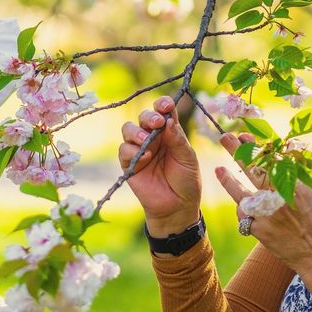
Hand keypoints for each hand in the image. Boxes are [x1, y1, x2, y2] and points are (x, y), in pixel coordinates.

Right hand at [118, 96, 201, 235]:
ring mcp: (139, 150)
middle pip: (143, 117)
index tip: (166, 105)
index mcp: (169, 133)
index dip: (162, 104)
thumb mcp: (188, 158)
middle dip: (148, 116)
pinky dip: (132, 150)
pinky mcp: (129, 164)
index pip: (163, 112)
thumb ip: (177, 139)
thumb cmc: (186, 181)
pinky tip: (144, 157)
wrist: (177, 207)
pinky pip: (123, 150)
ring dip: (136, 131)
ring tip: (146, 139)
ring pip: (128, 129)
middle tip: (157, 123)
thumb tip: (167, 119)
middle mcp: (153, 138)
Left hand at [213, 132, 311, 276]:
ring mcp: (266, 216)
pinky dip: (243, 210)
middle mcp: (277, 198)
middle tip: (226, 137)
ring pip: (241, 194)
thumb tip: (293, 155)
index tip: (246, 136)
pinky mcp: (259, 232)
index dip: (257, 146)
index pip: (271, 159)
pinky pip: (244, 216)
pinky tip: (241, 204)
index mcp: (296, 186)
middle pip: (253, 170)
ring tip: (219, 169)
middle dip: (238, 151)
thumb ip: (307, 176)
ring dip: (229, 181)